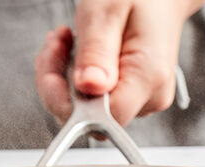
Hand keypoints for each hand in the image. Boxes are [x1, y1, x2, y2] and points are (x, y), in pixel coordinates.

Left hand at [34, 0, 204, 126]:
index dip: (68, 101)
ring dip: (65, 78)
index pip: (102, 118)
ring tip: (65, 41)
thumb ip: (96, 51)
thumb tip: (87, 88)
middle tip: (56, 44)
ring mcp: (144, 99)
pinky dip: (76, 78)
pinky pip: (95, 101)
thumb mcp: (108, 10)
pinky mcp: (134, 97)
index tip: (53, 67)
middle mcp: (150, 96)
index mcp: (148, 76)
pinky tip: (76, 51)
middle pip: (91, 118)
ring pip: (88, 110)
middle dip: (61, 85)